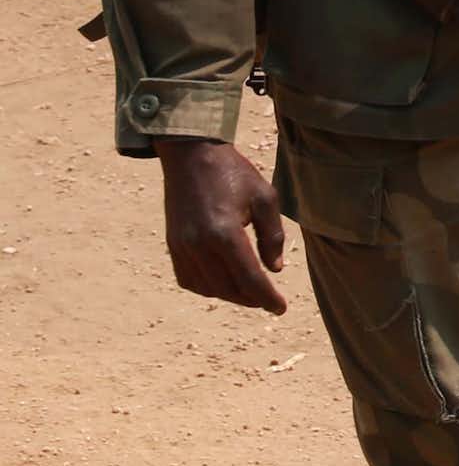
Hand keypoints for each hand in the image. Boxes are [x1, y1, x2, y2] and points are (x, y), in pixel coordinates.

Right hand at [160, 141, 288, 314]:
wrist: (192, 156)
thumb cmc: (233, 173)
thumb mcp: (265, 198)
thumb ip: (273, 236)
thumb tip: (274, 270)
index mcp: (225, 233)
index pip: (249, 278)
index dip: (267, 298)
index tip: (280, 309)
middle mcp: (199, 245)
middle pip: (228, 288)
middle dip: (251, 299)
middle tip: (270, 301)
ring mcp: (182, 247)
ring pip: (207, 288)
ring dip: (230, 295)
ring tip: (251, 293)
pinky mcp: (172, 245)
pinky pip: (189, 279)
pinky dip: (208, 287)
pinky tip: (224, 283)